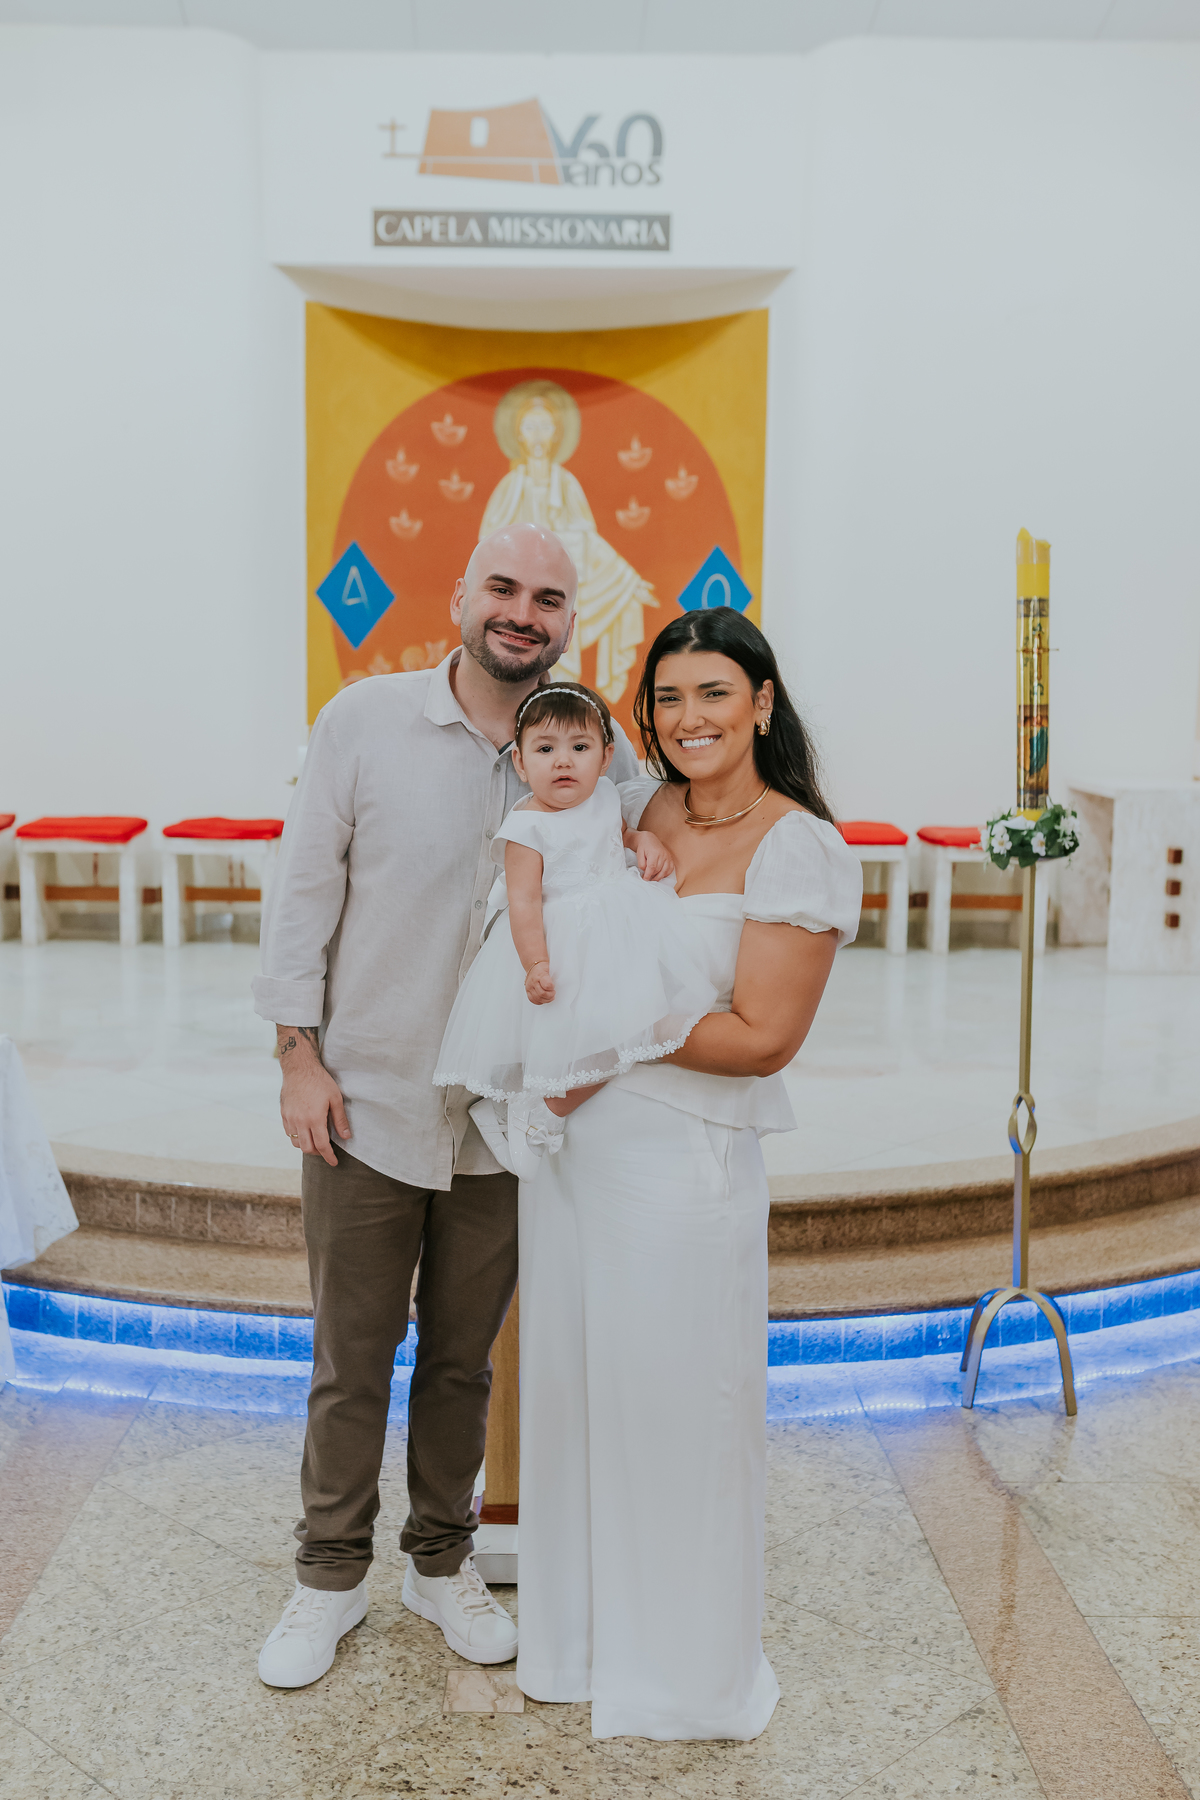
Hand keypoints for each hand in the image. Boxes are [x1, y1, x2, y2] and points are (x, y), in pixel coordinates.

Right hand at [277, 1026, 350, 1165]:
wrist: (299, 1068)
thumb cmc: (320, 1081)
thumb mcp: (336, 1098)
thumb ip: (340, 1119)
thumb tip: (346, 1137)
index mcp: (314, 1118)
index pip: (322, 1146)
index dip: (328, 1157)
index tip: (334, 1162)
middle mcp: (300, 1121)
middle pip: (307, 1148)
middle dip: (318, 1154)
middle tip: (326, 1151)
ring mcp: (290, 1118)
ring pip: (296, 1143)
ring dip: (306, 1146)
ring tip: (316, 1141)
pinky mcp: (283, 1114)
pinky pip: (289, 1133)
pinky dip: (297, 1137)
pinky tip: (305, 1132)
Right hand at [524, 960, 555, 1004]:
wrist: (533, 968)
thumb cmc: (542, 969)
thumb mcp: (550, 968)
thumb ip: (555, 974)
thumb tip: (562, 980)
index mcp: (540, 975)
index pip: (547, 985)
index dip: (552, 988)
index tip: (554, 987)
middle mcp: (533, 981)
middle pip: (542, 994)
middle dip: (550, 995)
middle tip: (553, 993)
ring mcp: (529, 987)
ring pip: (538, 998)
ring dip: (546, 999)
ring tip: (550, 996)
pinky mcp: (528, 991)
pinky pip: (532, 1000)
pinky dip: (539, 1001)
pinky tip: (543, 998)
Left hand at [634, 830, 675, 881]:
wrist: (649, 839)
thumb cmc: (643, 846)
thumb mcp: (639, 854)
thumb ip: (641, 864)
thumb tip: (645, 872)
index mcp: (654, 852)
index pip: (652, 867)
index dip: (648, 875)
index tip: (645, 879)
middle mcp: (663, 854)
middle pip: (658, 870)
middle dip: (652, 876)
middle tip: (647, 877)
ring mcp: (668, 856)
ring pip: (664, 871)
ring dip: (658, 877)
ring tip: (652, 878)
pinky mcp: (670, 858)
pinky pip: (670, 869)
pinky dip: (665, 874)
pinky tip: (660, 875)